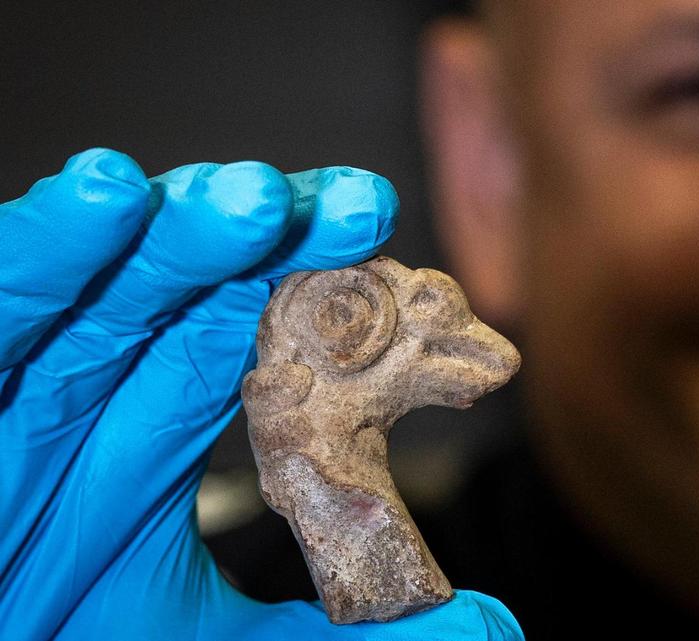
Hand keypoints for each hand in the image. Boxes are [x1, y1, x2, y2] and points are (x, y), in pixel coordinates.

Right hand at [0, 149, 522, 640]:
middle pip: (196, 290)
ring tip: (254, 200)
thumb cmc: (67, 632)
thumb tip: (486, 626)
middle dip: (275, 241)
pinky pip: (6, 302)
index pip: (256, 339)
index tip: (397, 259)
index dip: (325, 293)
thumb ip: (344, 634)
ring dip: (181, 233)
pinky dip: (48, 247)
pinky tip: (104, 194)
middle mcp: (110, 383)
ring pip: (112, 284)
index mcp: (171, 425)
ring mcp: (37, 377)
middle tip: (356, 204)